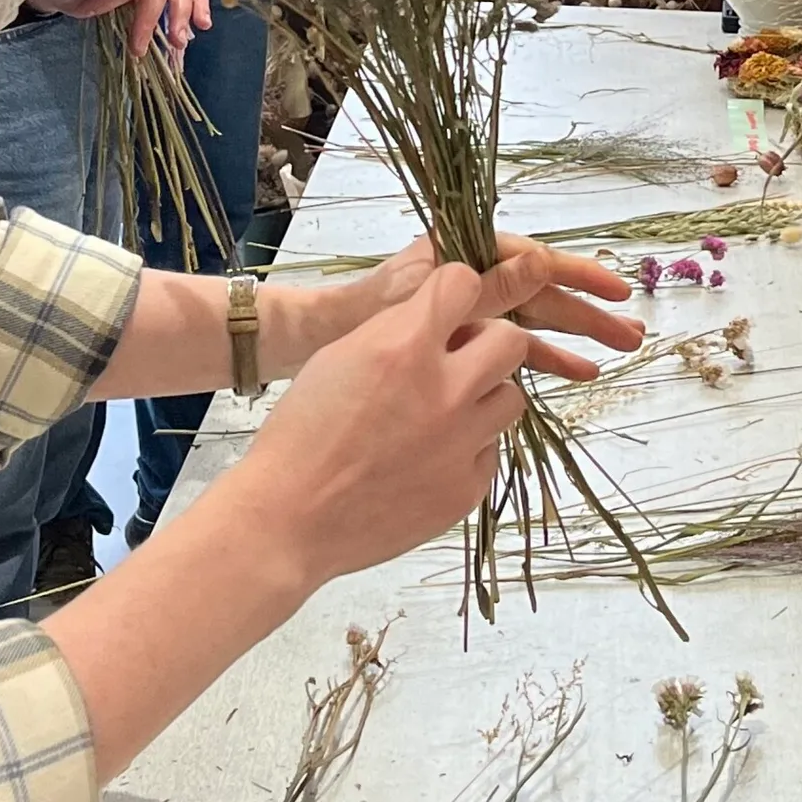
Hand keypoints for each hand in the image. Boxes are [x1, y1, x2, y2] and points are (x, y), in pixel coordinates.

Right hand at [229, 264, 531, 586]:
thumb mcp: (340, 356)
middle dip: (487, 342)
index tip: (448, 305)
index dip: (456, 290)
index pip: (464, 284)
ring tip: (445, 412)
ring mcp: (461, 443)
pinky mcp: (466, 489)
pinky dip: (469, 448)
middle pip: (511, 340)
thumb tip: (436, 317)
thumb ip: (397, 330)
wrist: (290, 517)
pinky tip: (430, 456)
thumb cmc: (302, 434)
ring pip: (511, 398)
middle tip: (459, 359)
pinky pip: (491, 451)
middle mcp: (444, 390)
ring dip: (484, 396)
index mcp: (404, 346)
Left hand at [346, 232, 642, 380]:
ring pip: (531, 320)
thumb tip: (541, 263)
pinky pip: (511, 347)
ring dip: (574, 337)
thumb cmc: (363, 316)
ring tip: (618, 354)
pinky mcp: (462, 340)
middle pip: (539, 291)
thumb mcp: (428, 301)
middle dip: (586, 311)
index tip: (615, 289)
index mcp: (462, 251)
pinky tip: (578, 373)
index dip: (577, 274)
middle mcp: (472, 274)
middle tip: (631, 334)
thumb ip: (487, 287)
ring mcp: (469, 309)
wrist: (320, 349)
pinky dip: (543, 359)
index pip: (531, 260)